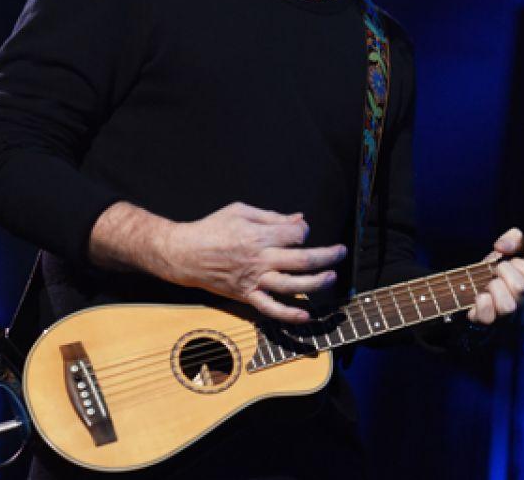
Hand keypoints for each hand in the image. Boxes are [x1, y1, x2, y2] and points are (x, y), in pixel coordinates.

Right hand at [162, 202, 347, 323]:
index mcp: (258, 235)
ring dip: (316, 282)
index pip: (296, 234)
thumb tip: (300, 219)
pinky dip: (289, 313)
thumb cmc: (211, 228)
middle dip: (327, 255)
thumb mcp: (240, 211)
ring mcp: (254, 280)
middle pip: (302, 259)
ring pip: (292, 285)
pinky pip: (270, 308)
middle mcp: (259, 259)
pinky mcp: (246, 296)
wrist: (184, 254)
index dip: (304, 231)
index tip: (302, 231)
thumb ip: (272, 216)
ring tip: (331, 277)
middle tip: (340, 252)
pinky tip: (306, 313)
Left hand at [467, 227, 523, 325]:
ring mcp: (511, 322)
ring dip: (493, 288)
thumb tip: (502, 247)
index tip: (508, 263)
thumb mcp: (508, 253)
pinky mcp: (490, 327)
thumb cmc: (496, 274)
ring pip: (508, 306)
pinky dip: (481, 301)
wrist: (473, 293)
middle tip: (495, 272)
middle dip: (502, 272)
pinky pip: (488, 315)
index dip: (519, 264)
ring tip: (489, 285)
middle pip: (520, 288)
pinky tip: (480, 296)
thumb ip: (514, 240)